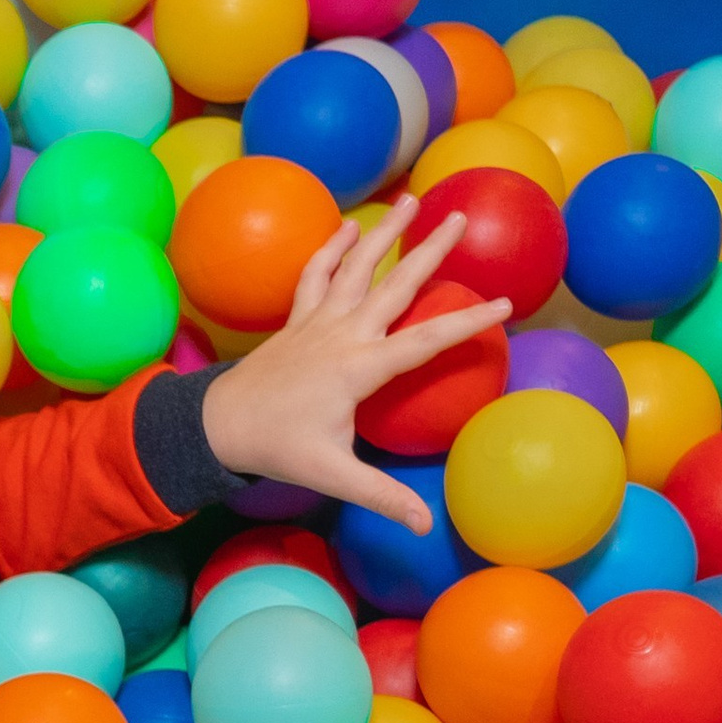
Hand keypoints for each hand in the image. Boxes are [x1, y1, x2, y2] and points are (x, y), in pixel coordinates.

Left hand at [198, 196, 510, 530]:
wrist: (216, 426)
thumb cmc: (276, 449)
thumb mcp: (331, 475)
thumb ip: (380, 496)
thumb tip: (426, 524)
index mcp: (357, 368)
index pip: (424, 341)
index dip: (466, 322)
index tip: (504, 304)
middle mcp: (341, 335)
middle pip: (395, 285)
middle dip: (431, 250)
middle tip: (462, 217)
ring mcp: (317, 323)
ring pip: (355, 267)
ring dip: (384, 232)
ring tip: (411, 199)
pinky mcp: (297, 321)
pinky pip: (316, 275)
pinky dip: (331, 248)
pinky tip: (350, 226)